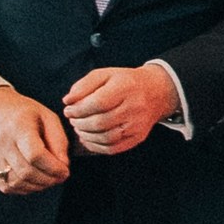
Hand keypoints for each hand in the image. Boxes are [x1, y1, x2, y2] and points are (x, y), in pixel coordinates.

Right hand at [0, 85, 71, 193]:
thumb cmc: (24, 114)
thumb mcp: (47, 117)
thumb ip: (59, 141)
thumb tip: (63, 165)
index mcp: (18, 126)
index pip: (35, 155)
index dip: (53, 168)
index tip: (65, 171)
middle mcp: (1, 142)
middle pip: (26, 172)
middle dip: (49, 180)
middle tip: (60, 177)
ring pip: (17, 182)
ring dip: (38, 186)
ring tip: (49, 179)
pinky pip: (6, 186)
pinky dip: (24, 189)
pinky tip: (34, 181)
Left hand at [63, 63, 178, 155]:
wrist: (155, 92)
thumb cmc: (125, 82)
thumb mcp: (104, 75)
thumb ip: (83, 85)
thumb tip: (67, 101)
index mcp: (125, 87)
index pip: (98, 103)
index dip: (78, 109)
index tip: (69, 110)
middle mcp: (134, 107)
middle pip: (100, 122)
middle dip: (80, 123)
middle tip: (73, 120)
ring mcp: (137, 125)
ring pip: (106, 138)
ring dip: (86, 135)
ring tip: (79, 128)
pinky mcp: (138, 137)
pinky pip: (113, 148)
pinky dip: (95, 146)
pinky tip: (88, 139)